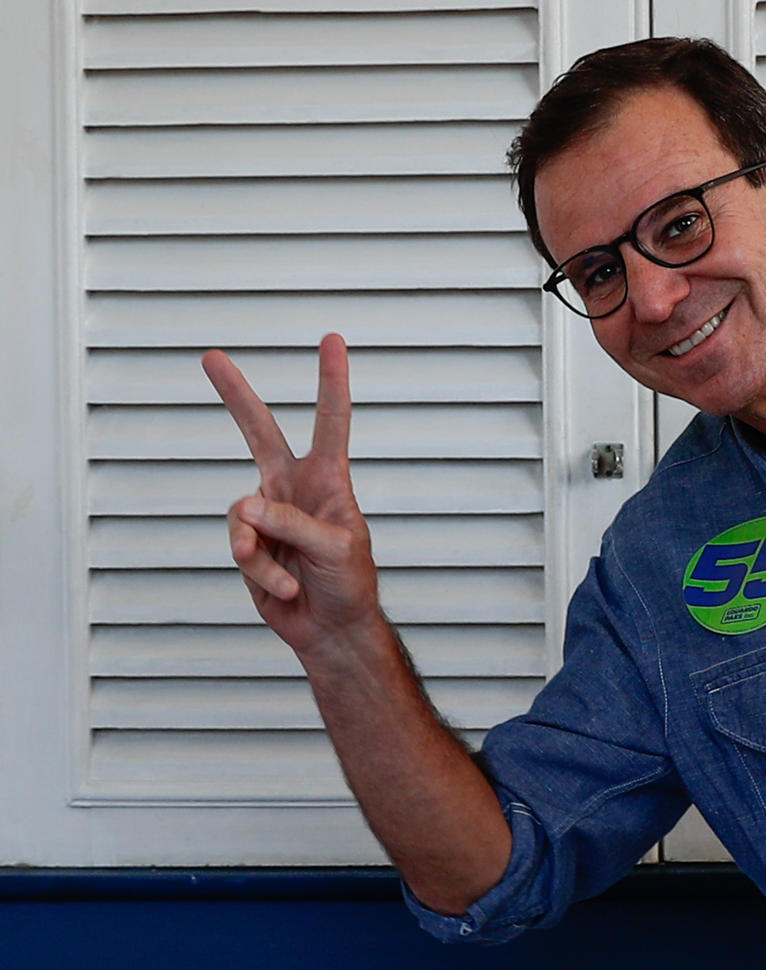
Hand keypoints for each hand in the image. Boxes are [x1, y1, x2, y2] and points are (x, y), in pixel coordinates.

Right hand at [202, 334, 381, 654]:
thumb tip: (249, 505)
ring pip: (243, 515)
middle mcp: (294, 488)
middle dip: (236, 396)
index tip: (332, 341)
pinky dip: (261, 572)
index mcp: (328, 481)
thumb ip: (294, 523)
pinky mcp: (249, 542)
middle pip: (258, 433)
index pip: (331, 422)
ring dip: (264, 553)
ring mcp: (268, 515)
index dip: (331, 382)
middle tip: (211, 357)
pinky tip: (284, 588)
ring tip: (293, 578)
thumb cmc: (350, 585)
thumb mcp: (336, 549)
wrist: (332, 629)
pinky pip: (240, 548)